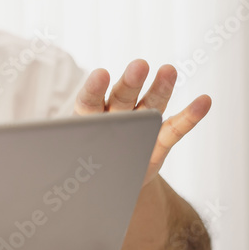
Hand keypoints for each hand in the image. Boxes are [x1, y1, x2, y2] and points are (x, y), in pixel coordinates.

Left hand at [74, 60, 210, 185]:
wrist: (109, 183)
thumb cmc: (86, 167)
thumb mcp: (72, 165)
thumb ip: (68, 160)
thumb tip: (44, 165)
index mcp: (88, 119)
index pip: (90, 101)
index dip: (95, 88)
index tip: (101, 74)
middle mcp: (116, 115)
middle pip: (122, 96)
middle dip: (130, 82)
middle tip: (139, 66)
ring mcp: (140, 125)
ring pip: (150, 104)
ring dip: (160, 88)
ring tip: (169, 71)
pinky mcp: (160, 140)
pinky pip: (175, 127)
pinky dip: (190, 116)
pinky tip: (203, 102)